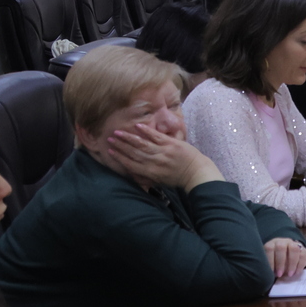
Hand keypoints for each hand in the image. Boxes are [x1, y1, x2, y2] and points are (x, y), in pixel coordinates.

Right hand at [107, 124, 222, 189]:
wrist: (196, 172)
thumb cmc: (176, 177)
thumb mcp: (158, 181)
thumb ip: (144, 177)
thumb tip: (130, 173)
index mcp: (150, 172)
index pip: (130, 164)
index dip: (119, 157)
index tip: (109, 150)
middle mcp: (154, 162)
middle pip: (133, 152)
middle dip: (120, 145)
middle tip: (109, 138)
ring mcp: (162, 152)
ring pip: (142, 143)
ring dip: (129, 137)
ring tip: (118, 132)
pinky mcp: (171, 143)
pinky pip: (156, 136)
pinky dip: (147, 131)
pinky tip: (138, 126)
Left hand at [264, 237, 305, 278]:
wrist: (287, 255)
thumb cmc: (276, 261)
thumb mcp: (270, 263)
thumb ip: (271, 267)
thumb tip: (272, 275)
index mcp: (272, 244)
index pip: (270, 249)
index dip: (270, 260)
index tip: (272, 272)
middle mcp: (282, 242)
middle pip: (281, 247)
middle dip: (281, 262)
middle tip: (280, 274)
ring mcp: (293, 243)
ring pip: (294, 249)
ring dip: (292, 263)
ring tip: (290, 274)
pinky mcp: (302, 248)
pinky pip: (303, 254)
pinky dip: (300, 265)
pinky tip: (297, 273)